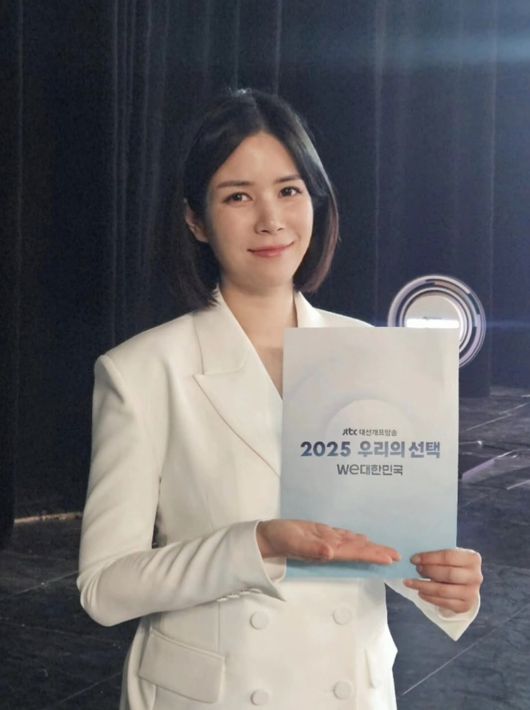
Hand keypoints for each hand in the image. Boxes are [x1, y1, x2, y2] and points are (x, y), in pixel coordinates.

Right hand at [256, 519, 399, 564]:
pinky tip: (362, 539)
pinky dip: (355, 538)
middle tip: (397, 556)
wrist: (267, 537)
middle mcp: (331, 547)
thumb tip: (330, 552)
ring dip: (370, 547)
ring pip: (353, 544)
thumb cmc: (280, 539)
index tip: (389, 559)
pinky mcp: (321, 533)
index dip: (373, 556)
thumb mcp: (294, 541)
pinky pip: (342, 537)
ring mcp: (327, 541)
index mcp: (328, 550)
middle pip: (358, 551)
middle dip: (377, 553)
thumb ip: (311, 549)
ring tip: (386, 550)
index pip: (355, 553)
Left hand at [404, 548, 482, 613]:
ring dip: (424, 586)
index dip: (429, 558)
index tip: (414, 559)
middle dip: (428, 571)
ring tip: (411, 582)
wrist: (466, 582)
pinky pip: (444, 603)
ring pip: (443, 591)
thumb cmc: (454, 564)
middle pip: (448, 574)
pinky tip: (420, 592)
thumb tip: (416, 558)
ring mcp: (472, 593)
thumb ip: (438, 554)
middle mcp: (476, 576)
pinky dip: (429, 598)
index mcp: (473, 559)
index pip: (448, 556)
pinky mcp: (465, 606)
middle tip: (416, 569)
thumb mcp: (452, 555)